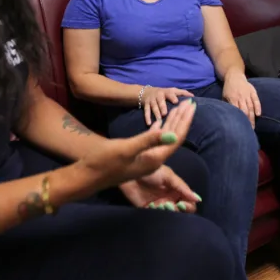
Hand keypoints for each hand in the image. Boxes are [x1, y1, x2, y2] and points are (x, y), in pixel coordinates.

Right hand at [79, 98, 195, 188]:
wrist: (88, 176)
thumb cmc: (104, 162)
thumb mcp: (126, 149)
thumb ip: (148, 141)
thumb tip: (171, 134)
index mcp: (155, 159)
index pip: (176, 138)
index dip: (185, 121)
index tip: (192, 106)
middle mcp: (154, 160)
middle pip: (174, 137)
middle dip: (182, 119)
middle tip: (190, 102)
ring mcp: (146, 159)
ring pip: (165, 138)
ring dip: (172, 122)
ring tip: (179, 108)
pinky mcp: (138, 156)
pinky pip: (154, 140)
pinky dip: (159, 129)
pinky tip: (160, 121)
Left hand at [119, 166, 199, 212]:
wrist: (131, 171)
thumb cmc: (152, 171)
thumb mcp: (169, 176)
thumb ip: (182, 188)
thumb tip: (198, 199)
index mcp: (177, 191)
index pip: (190, 202)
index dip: (189, 206)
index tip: (182, 203)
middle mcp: (170, 199)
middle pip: (181, 211)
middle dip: (178, 210)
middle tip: (170, 205)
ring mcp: (159, 205)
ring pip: (170, 215)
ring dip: (168, 212)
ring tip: (161, 205)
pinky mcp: (147, 209)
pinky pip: (156, 217)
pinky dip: (157, 214)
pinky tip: (153, 206)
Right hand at [142, 86, 192, 125]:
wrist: (146, 92)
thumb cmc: (164, 93)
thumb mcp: (172, 90)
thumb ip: (182, 93)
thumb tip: (192, 96)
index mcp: (167, 92)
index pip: (170, 93)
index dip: (173, 97)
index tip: (176, 101)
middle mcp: (159, 95)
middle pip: (160, 101)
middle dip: (162, 106)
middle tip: (165, 113)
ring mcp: (152, 100)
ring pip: (154, 107)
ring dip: (156, 113)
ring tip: (159, 120)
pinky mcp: (146, 105)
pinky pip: (146, 111)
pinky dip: (147, 117)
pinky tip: (149, 124)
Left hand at [222, 72, 261, 127]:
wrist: (234, 75)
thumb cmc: (228, 88)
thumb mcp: (224, 96)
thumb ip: (226, 105)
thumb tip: (227, 116)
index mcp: (232, 98)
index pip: (236, 111)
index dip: (239, 120)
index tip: (240, 128)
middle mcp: (241, 97)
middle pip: (245, 111)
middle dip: (247, 121)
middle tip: (248, 131)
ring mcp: (247, 94)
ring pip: (251, 107)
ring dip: (252, 117)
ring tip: (253, 126)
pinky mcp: (253, 91)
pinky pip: (256, 100)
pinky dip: (258, 107)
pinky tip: (259, 114)